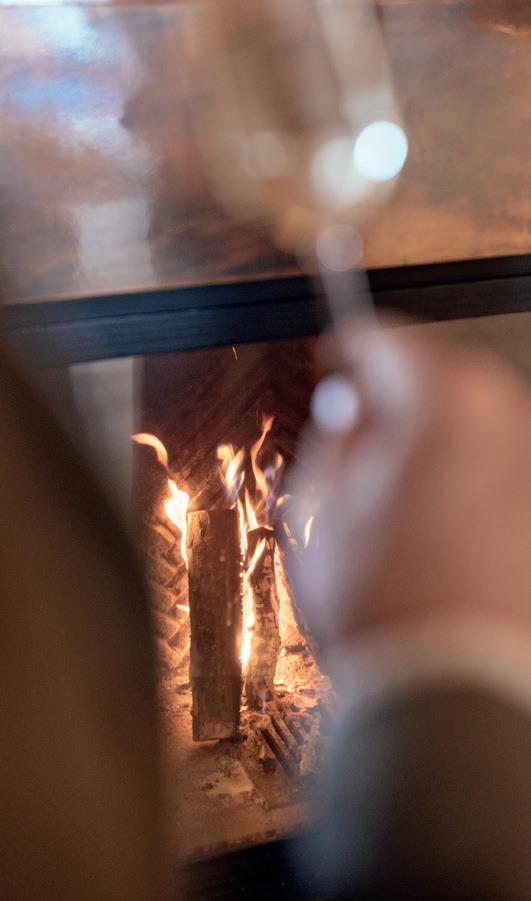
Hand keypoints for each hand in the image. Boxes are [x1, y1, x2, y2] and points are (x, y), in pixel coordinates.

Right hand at [284, 322, 530, 653]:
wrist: (454, 691)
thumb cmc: (381, 604)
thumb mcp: (318, 511)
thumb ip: (331, 440)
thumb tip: (348, 414)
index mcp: (440, 404)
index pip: (385, 341)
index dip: (348, 347)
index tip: (334, 358)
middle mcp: (502, 420)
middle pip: (438, 376)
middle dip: (396, 394)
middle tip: (358, 426)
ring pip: (473, 422)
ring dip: (434, 437)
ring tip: (396, 490)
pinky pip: (497, 466)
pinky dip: (467, 474)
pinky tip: (437, 521)